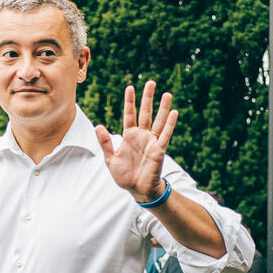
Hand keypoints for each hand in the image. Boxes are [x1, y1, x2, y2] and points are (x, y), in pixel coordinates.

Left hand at [95, 81, 177, 202]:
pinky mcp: (159, 150)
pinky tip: (174, 112)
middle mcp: (141, 135)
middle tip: (151, 82)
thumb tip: (98, 126)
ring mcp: (151, 141)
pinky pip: (165, 135)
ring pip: (158, 121)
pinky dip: (170, 124)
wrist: (137, 189)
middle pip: (145, 112)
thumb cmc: (124, 175)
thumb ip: (105, 143)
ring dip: (163, 108)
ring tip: (167, 94)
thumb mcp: (110, 159)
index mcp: (129, 136)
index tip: (130, 87)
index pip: (129, 114)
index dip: (130, 101)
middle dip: (148, 98)